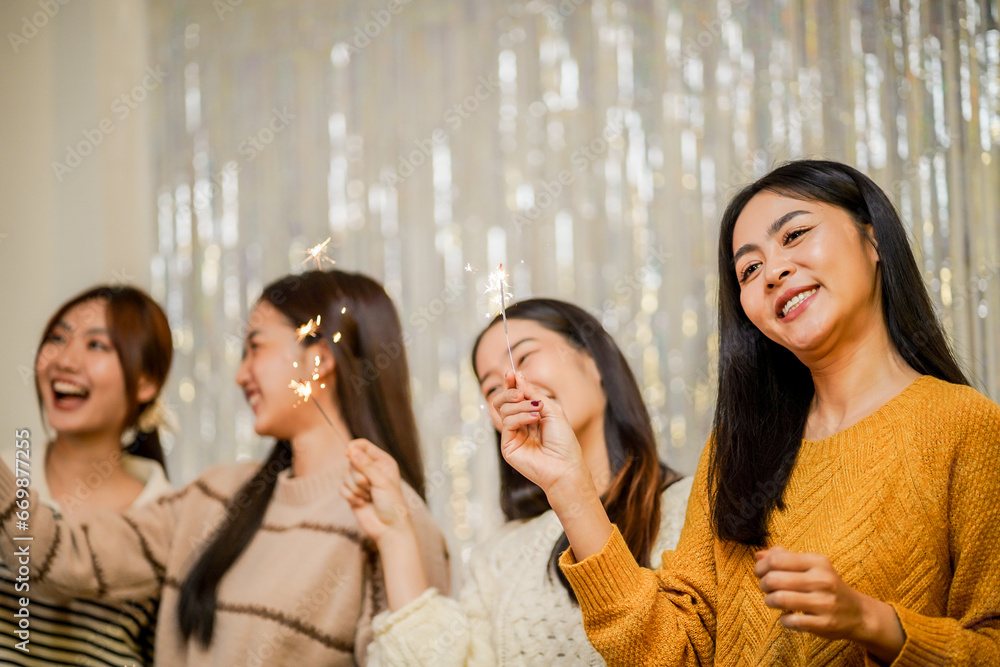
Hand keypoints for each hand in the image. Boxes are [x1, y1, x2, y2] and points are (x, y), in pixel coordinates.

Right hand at [340, 438, 413, 542]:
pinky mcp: (352, 493)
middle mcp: (371, 469)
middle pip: (351, 461)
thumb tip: (351, 450)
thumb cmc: (392, 504)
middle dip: (358, 476)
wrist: (389, 528)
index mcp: (382, 462)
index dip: (354, 447)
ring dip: (355, 489)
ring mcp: (360, 482)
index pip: (363, 446)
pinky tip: (362, 503)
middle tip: (370, 487)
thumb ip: (366, 466)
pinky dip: (350, 497)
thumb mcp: (381, 482)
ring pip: (345, 475)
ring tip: (368, 497)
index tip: (348, 453)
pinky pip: (341, 488)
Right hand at [492, 370, 587, 495]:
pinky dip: (520, 417)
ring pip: (503, 409)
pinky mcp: (508, 445)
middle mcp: (518, 424)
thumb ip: (534, 394)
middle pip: (501, 401)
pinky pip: (507, 422)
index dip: (511, 384)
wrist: (566, 466)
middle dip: (509, 392)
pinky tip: (534, 419)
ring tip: (537, 412)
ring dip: (520, 406)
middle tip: (521, 394)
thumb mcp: (552, 410)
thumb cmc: (563, 441)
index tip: (511, 372)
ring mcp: (512, 435)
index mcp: (529, 415)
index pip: (514, 396)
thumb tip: (518, 377)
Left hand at [754, 547, 903, 660]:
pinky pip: (791, 621)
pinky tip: (787, 616)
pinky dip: (783, 619)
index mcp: (817, 561)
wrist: (857, 613)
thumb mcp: (811, 566)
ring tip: (773, 601)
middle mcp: (822, 580)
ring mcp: (824, 603)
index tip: (760, 572)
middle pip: (774, 579)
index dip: (761, 567)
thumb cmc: (826, 585)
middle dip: (763, 584)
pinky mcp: (824, 624)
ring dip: (770, 601)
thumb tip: (758, 555)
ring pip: (780, 599)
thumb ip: (784, 557)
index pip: (777, 559)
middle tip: (766, 588)